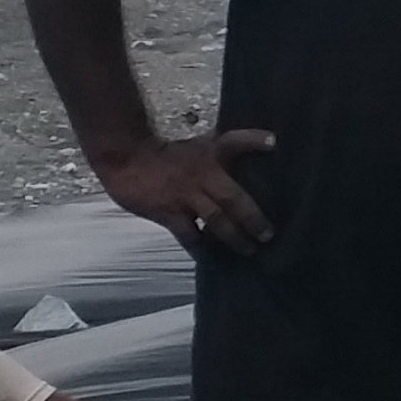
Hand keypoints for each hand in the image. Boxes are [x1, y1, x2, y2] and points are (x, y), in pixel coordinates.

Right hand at [97, 129, 277, 254]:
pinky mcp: (169, 214)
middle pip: (233, 197)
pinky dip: (201, 249)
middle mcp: (202, 176)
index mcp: (210, 155)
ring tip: (248, 250)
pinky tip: (210, 258)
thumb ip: (234, 146)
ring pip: (216, 221)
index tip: (274, 146)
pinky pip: (189, 236)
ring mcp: (185, 196)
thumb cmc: (169, 154)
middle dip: (253, 218)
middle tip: (269, 235)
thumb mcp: (203, 144)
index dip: (255, 141)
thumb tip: (271, 143)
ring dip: (234, 237)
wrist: (126, 159)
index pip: (236, 142)